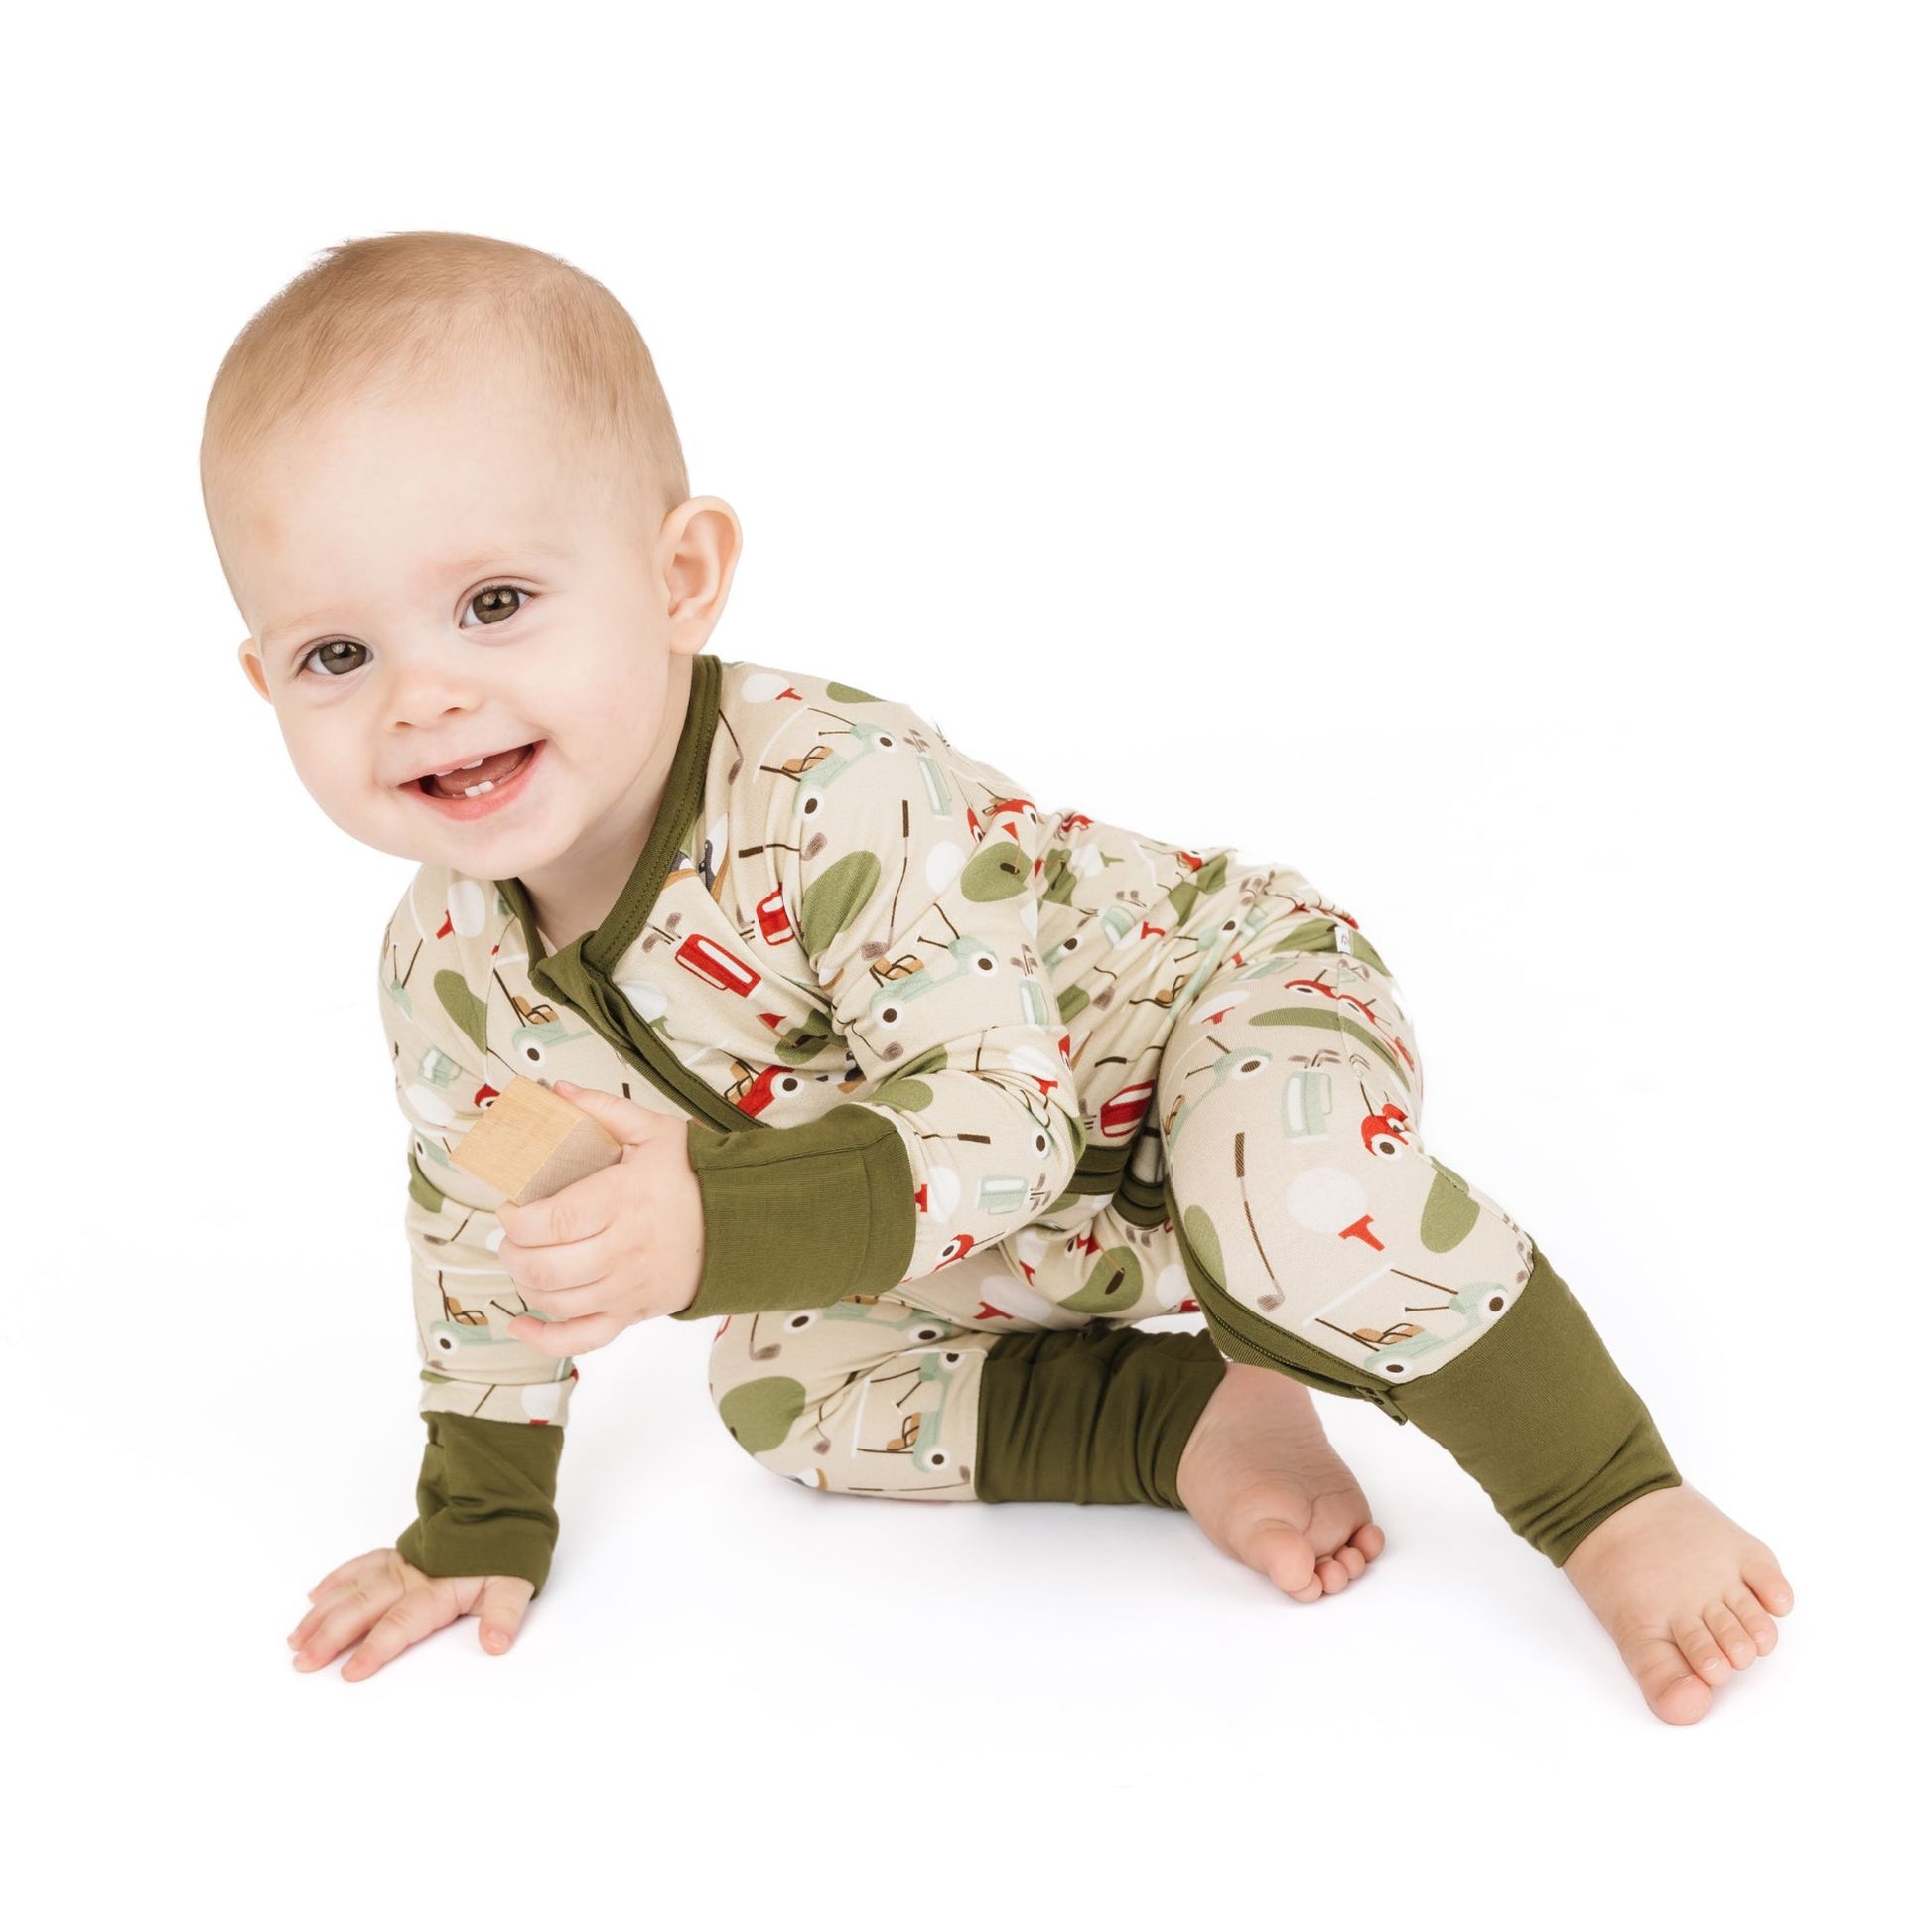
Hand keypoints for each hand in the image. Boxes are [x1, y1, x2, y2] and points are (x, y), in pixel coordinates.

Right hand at [287, 1547, 533, 1679]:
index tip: (349, 1673)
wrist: (500, 1508)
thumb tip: (496, 1644)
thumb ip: (504, 1615)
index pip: (400, 1624)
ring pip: (353, 1588)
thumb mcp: (514, 1584)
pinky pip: (359, 1565)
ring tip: (296, 1639)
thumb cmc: (505, 1552)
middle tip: (302, 1662)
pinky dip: (335, 1580)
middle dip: (330, 1636)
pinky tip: (314, 1596)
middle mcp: (410, 1577)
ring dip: (322, 1613)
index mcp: (437, 1590)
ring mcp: (399, 1564)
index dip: (375, 1648)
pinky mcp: (396, 1554)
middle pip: (363, 1608)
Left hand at [496, 1080, 705, 1354]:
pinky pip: (582, 1339)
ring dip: (525, 1282)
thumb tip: (556, 1091)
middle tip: (514, 1233)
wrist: (743, 1222)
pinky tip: (521, 1323)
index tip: (512, 1206)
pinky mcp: (633, 1313)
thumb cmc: (694, 1178)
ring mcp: (627, 1288)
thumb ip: (602, 1110)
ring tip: (524, 1259)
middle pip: (545, 1267)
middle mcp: (623, 1250)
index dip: (518, 1220)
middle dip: (513, 1251)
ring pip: (555, 1301)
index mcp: (623, 1201)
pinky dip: (544, 1339)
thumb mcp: (654, 1131)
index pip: (552, 1222)